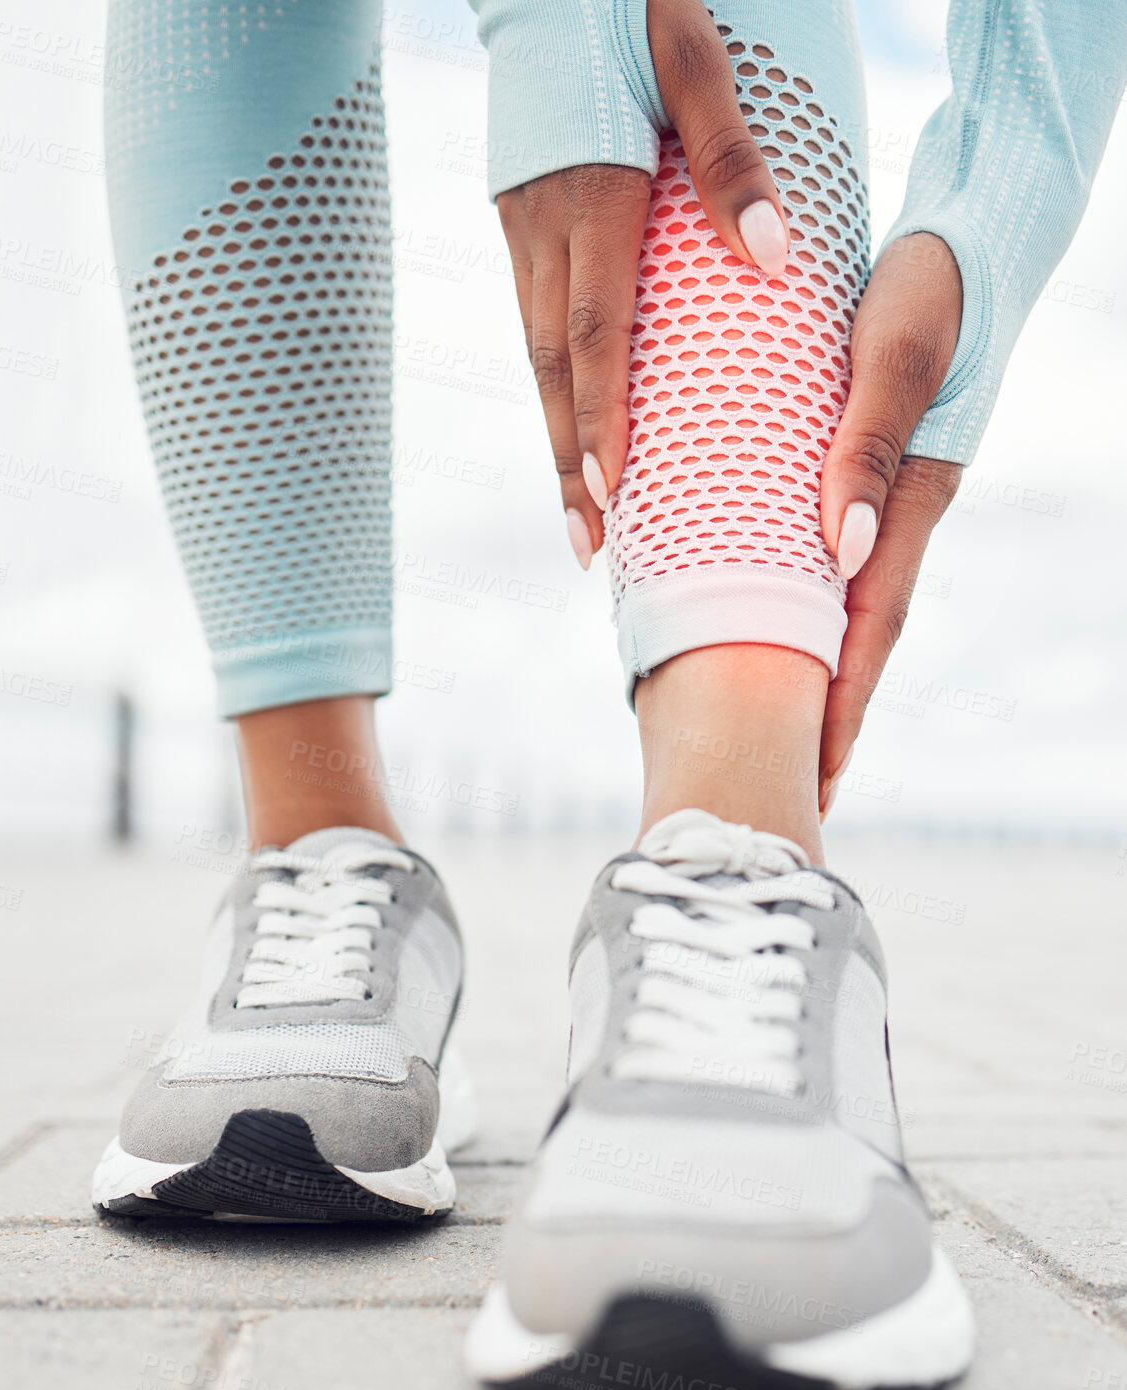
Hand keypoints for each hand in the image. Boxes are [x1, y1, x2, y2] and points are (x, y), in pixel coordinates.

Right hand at [496, 0, 789, 568]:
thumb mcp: (694, 54)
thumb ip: (730, 156)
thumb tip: (773, 259)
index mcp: (591, 194)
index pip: (591, 333)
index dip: (598, 421)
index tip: (612, 495)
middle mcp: (543, 222)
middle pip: (551, 367)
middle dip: (571, 463)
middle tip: (591, 544)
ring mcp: (521, 221)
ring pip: (533, 350)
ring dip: (556, 435)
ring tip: (582, 510)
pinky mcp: (519, 212)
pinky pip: (532, 318)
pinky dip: (551, 383)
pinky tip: (569, 420)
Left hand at [818, 232, 963, 815]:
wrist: (968, 238)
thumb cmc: (932, 287)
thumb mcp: (893, 355)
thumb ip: (867, 448)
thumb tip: (843, 553)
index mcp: (911, 497)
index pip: (870, 622)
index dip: (842, 699)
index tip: (819, 769)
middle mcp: (902, 512)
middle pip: (862, 633)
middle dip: (833, 713)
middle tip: (803, 790)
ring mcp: (890, 498)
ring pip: (850, 602)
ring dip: (823, 671)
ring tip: (792, 736)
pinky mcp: (873, 472)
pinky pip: (837, 557)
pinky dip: (812, 606)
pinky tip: (783, 629)